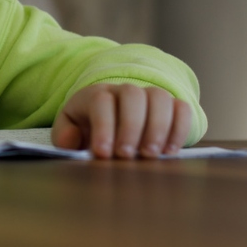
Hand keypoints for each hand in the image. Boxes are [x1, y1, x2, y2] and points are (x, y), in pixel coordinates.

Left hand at [51, 82, 191, 159]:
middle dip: (131, 126)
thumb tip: (72, 140)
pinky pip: (182, 108)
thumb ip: (64, 136)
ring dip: (158, 127)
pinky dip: (180, 128)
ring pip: (159, 97)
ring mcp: (148, 96)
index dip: (104, 126)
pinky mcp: (170, 107)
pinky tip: (170, 151)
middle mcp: (123, 90)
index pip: (101, 101)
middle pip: (132, 95)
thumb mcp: (68, 131)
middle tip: (127, 156)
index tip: (103, 154)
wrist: (106, 118)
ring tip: (150, 155)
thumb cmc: (85, 128)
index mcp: (95, 94)